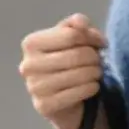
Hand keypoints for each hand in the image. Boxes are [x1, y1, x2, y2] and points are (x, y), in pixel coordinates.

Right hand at [20, 12, 107, 128]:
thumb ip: (76, 25)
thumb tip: (82, 23)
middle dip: (95, 58)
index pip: (72, 35)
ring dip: (96, 73)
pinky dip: (92, 88)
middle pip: (78, 55)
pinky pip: (78, 93)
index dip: (92, 38)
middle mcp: (28, 65)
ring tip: (95, 73)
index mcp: (31, 43)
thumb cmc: (66, 63)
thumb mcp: (70, 38)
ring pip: (80, 74)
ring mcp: (34, 87)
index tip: (101, 44)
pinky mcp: (45, 106)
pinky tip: (91, 87)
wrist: (60, 100)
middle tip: (99, 62)